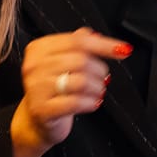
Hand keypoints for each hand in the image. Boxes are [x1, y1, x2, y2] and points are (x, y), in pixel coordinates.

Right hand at [10, 29, 132, 156]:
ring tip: (98, 91)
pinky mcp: (42, 109)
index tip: (122, 50)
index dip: (103, 45)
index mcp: (39, 49)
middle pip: (80, 60)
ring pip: (80, 81)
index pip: (76, 41)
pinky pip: (75, 102)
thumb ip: (77, 45)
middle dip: (99, 70)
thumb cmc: (53, 90)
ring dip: (97, 88)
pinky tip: (92, 103)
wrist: (37, 121)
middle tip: (103, 79)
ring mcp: (36, 88)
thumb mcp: (62, 62)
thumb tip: (98, 35)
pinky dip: (90, 103)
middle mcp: (34, 66)